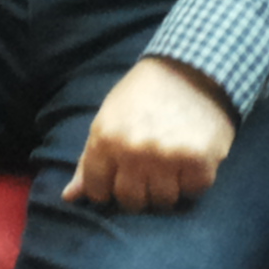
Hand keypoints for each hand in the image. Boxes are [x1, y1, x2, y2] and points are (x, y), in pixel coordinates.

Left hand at [64, 57, 235, 212]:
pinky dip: (194, 181)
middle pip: (131, 201)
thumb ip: (89, 161)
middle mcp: (133, 150)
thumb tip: (69, 197)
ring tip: (172, 165)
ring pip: (163, 201)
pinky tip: (191, 160)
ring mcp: (166, 156)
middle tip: (150, 172)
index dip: (109, 188)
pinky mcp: (198, 159)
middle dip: (140, 192)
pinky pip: (194, 191)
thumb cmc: (142, 95)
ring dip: (168, 188)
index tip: (121, 177)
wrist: (189, 68)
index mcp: (105, 139)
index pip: (97, 192)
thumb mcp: (107, 120)